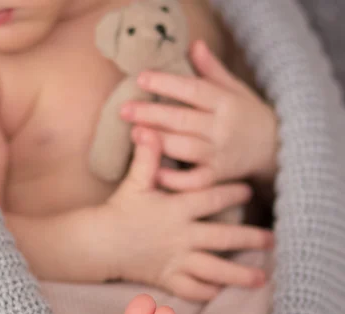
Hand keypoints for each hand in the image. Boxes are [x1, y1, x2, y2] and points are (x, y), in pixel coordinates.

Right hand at [106, 128, 273, 301]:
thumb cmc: (119, 211)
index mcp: (177, 210)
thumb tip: (148, 128)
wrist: (99, 244)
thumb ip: (146, 157)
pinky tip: (221, 290)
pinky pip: (192, 289)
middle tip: (272, 239)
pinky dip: (208, 291)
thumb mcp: (134, 182)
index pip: (212, 200)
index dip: (233, 193)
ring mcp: (176, 260)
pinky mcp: (167, 278)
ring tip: (261, 278)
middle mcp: (182, 237)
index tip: (249, 191)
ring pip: (214, 270)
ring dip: (239, 275)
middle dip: (250, 239)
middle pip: (223, 239)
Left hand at [120, 40, 278, 191]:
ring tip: (135, 135)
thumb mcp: (236, 89)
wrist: (276, 150)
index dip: (167, 83)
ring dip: (159, 142)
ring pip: (186, 148)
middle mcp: (223, 128)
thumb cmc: (248, 117)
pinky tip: (154, 172)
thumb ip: (213, 71)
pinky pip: (194, 180)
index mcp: (226, 102)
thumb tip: (194, 45)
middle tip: (125, 110)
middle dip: (152, 113)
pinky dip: (174, 179)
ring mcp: (220, 154)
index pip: (193, 89)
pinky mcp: (217, 177)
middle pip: (183, 119)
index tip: (141, 78)